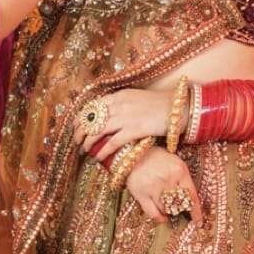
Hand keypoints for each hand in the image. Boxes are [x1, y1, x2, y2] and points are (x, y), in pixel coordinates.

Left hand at [73, 87, 187, 159]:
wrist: (178, 107)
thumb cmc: (160, 105)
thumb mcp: (137, 98)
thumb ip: (122, 104)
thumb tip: (109, 115)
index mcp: (119, 96)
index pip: (92, 106)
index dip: (81, 118)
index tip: (75, 127)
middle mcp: (119, 104)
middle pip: (91, 119)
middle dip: (80, 131)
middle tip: (76, 141)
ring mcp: (126, 117)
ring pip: (98, 131)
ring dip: (88, 142)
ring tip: (84, 150)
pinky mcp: (134, 129)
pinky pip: (113, 142)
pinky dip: (103, 151)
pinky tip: (98, 158)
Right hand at [125, 146, 202, 225]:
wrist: (134, 153)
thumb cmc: (157, 158)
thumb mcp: (175, 162)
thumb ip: (184, 180)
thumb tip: (190, 201)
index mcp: (179, 171)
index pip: (192, 196)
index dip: (196, 212)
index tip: (198, 222)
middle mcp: (167, 180)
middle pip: (180, 205)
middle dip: (181, 208)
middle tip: (179, 208)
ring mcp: (153, 188)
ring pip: (167, 210)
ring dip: (169, 210)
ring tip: (167, 204)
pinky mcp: (141, 194)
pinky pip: (153, 213)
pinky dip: (159, 217)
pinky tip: (162, 216)